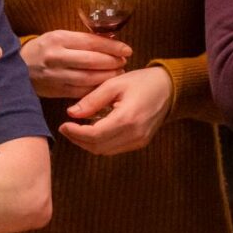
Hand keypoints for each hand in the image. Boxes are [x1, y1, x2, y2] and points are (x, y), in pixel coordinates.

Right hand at [20, 30, 130, 97]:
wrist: (18, 67)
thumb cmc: (44, 49)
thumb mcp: (58, 36)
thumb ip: (81, 39)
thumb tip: (111, 39)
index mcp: (58, 39)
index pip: (91, 42)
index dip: (112, 47)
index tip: (126, 50)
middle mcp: (56, 57)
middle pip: (92, 61)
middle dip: (112, 62)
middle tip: (124, 63)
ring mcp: (55, 75)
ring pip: (88, 78)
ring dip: (107, 77)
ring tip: (118, 73)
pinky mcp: (56, 90)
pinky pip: (81, 92)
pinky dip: (96, 89)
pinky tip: (105, 86)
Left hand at [58, 66, 172, 155]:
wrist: (169, 88)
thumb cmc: (142, 81)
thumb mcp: (114, 84)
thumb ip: (92, 100)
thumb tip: (71, 113)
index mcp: (127, 118)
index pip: (94, 135)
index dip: (75, 133)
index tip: (63, 124)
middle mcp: (134, 134)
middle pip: (98, 147)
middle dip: (78, 140)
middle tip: (66, 127)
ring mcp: (139, 141)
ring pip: (105, 151)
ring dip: (88, 143)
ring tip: (77, 128)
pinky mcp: (141, 142)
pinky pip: (115, 149)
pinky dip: (100, 142)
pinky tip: (93, 129)